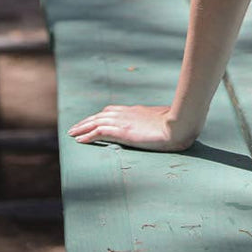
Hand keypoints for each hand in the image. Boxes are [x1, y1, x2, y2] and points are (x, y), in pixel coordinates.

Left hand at [66, 104, 195, 151]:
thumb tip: (168, 122)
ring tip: (71, 133)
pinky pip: (99, 132)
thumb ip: (160, 120)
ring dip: (82, 128)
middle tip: (75, 127)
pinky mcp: (122, 131)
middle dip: (86, 121)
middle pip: (100, 115)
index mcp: (136, 111)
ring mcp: (124, 122)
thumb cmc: (178, 122)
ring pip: (96, 122)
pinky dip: (87, 135)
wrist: (179, 124)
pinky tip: (79, 141)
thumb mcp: (167, 119)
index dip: (101, 116)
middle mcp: (126, 114)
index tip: (94, 120)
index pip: (113, 110)